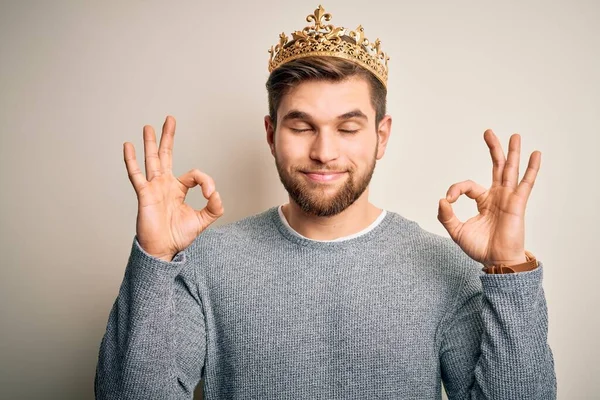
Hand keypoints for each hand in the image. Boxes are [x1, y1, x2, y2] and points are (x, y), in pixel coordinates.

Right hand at [123, 115, 223, 260]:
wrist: (163, 250)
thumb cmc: (178, 236)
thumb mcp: (203, 220)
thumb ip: (214, 207)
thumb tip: (216, 193)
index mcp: (178, 189)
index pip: (194, 175)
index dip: (206, 181)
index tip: (210, 194)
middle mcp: (164, 185)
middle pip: (166, 155)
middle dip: (168, 137)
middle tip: (170, 119)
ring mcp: (153, 188)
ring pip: (151, 160)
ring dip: (150, 143)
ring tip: (148, 127)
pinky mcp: (144, 194)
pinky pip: (136, 175)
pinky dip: (131, 160)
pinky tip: (128, 146)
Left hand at [437, 129, 539, 266]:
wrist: (496, 261)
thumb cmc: (480, 248)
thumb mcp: (456, 231)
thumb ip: (446, 216)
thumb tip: (442, 200)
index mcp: (483, 201)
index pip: (467, 186)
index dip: (456, 189)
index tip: (449, 199)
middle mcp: (497, 196)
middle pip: (496, 167)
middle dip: (493, 149)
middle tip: (488, 132)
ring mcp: (508, 198)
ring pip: (510, 170)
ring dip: (512, 152)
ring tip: (515, 135)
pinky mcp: (517, 203)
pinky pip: (526, 183)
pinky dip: (531, 168)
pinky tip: (535, 154)